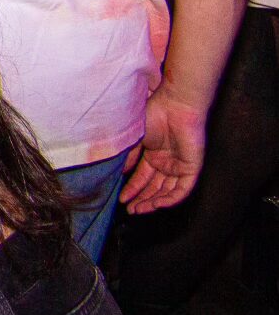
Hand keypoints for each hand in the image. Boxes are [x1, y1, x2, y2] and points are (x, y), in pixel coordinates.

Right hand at [122, 83, 207, 213]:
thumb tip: (122, 173)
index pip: (144, 178)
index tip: (122, 199)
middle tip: (130, 210)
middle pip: (155, 187)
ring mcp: (179, 166)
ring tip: (139, 209)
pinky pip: (182, 189)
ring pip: (168, 191)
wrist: (175, 105)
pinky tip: (156, 204)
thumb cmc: (154, 114)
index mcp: (154, 155)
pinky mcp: (192, 168)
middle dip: (142, 199)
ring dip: (154, 202)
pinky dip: (170, 198)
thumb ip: (129, 157)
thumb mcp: (135, 138)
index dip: (133, 189)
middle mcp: (167, 162)